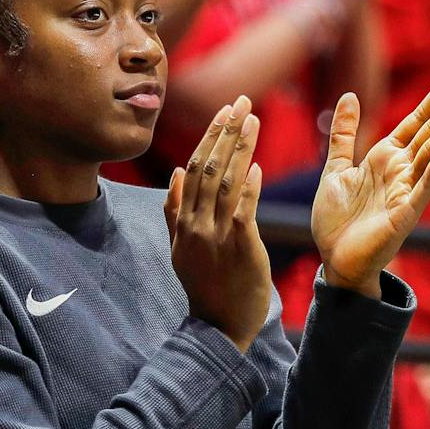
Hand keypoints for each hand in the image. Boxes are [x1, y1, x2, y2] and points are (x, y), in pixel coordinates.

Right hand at [165, 96, 271, 352]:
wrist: (219, 327)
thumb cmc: (205, 287)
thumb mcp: (180, 249)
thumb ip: (174, 212)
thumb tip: (175, 173)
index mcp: (183, 222)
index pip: (195, 168)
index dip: (210, 137)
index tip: (225, 111)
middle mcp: (196, 224)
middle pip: (209, 168)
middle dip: (226, 132)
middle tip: (241, 102)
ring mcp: (215, 236)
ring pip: (225, 182)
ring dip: (239, 148)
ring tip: (253, 119)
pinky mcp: (239, 248)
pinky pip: (242, 210)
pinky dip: (247, 186)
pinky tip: (255, 164)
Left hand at [312, 69, 429, 296]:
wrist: (334, 259)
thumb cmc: (337, 220)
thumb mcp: (335, 169)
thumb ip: (343, 134)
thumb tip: (349, 96)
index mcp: (385, 159)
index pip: (416, 121)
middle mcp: (402, 171)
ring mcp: (407, 190)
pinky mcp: (406, 212)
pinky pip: (424, 184)